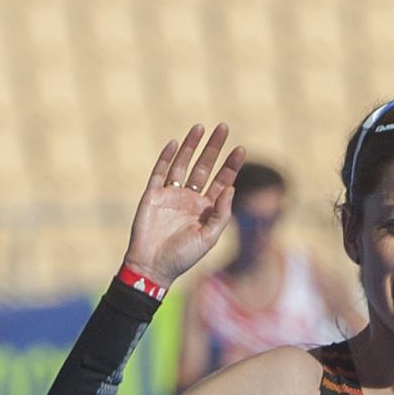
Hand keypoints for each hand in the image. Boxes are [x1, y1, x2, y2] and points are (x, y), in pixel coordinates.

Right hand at [122, 123, 245, 286]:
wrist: (152, 267)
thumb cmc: (183, 256)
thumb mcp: (209, 237)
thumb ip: (221, 214)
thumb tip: (231, 188)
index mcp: (206, 209)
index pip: (222, 181)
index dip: (231, 166)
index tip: (241, 149)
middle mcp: (190, 198)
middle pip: (204, 167)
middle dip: (214, 148)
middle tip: (223, 128)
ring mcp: (170, 195)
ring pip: (183, 164)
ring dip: (191, 146)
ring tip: (200, 127)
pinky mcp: (152, 195)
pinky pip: (160, 172)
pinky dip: (166, 157)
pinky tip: (175, 143)